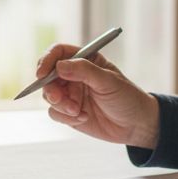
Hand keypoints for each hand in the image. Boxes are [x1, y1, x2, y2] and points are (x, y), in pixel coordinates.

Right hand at [37, 44, 159, 148]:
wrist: (135, 125)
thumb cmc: (127, 97)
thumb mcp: (109, 81)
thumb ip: (84, 71)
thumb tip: (59, 66)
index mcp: (85, 60)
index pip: (58, 53)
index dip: (47, 60)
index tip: (42, 73)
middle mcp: (74, 75)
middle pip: (48, 75)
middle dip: (50, 88)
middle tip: (59, 98)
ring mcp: (71, 94)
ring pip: (49, 96)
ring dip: (60, 105)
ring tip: (78, 112)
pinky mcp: (69, 112)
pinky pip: (55, 113)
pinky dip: (66, 117)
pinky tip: (83, 118)